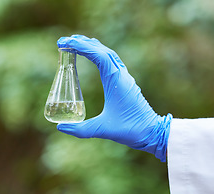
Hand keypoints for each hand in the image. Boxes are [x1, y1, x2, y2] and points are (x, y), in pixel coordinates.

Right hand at [56, 35, 171, 160]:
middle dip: (84, 43)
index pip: (99, 55)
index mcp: (116, 81)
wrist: (152, 132)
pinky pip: (112, 61)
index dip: (83, 47)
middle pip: (102, 50)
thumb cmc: (130, 129)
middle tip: (66, 41)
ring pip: (108, 54)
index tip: (67, 43)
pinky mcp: (126, 82)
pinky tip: (93, 57)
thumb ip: (80, 129)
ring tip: (76, 43)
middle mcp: (121, 75)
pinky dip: (100, 54)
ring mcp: (125, 77)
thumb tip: (61, 127)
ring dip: (92, 47)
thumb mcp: (103, 129)